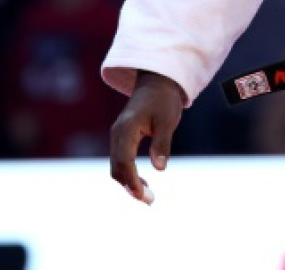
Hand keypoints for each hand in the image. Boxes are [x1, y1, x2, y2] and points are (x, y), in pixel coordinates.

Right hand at [109, 71, 184, 204]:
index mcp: (126, 129)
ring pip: (117, 166)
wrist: (157, 83)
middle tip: (150, 201)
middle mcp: (117, 133)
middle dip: (130, 186)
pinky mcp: (121, 138)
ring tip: (148, 197)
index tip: (143, 196)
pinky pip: (120, 161)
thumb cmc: (164, 101)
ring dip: (128, 183)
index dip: (132, 181)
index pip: (125, 161)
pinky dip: (129, 174)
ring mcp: (117, 136)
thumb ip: (162, 143)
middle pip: (117, 167)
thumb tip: (160, 168)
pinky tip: (143, 184)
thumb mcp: (167, 121)